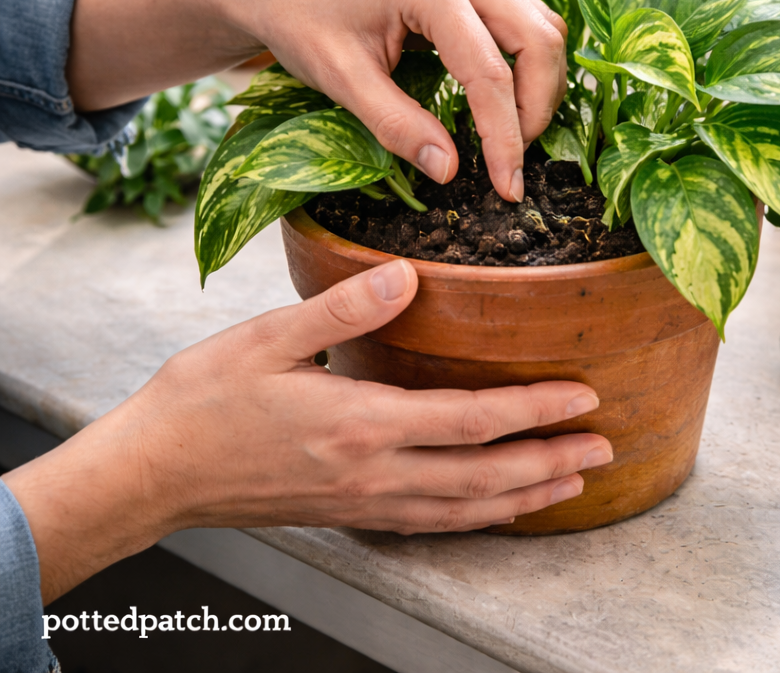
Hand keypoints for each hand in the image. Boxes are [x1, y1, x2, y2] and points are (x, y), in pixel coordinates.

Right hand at [3, 260, 611, 601]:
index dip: (535, 411)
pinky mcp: (348, 513)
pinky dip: (476, 518)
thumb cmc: (205, 400)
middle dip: (551, 460)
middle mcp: (373, 473)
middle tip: (604, 446)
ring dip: (525, 496)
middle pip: (484, 475)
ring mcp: (363, 502)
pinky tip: (495, 510)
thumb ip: (344, 307)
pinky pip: (430, 524)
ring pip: (464, 509)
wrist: (154, 473)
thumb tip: (408, 275)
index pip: (473, 421)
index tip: (583, 396)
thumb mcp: (268, 338)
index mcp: (362, 425)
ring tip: (572, 484)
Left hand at [68, 0, 567, 200]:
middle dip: (538, 106)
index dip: (505, 136)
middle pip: (538, 38)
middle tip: (516, 160)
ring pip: (540, 25)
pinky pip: (523, 17)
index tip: (509, 187)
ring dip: (539, 83)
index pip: (488, 71)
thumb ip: (396, 126)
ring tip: (514, 133)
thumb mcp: (341, 81)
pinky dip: (526, 62)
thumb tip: (449, 171)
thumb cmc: (302, 24)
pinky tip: (504, 100)